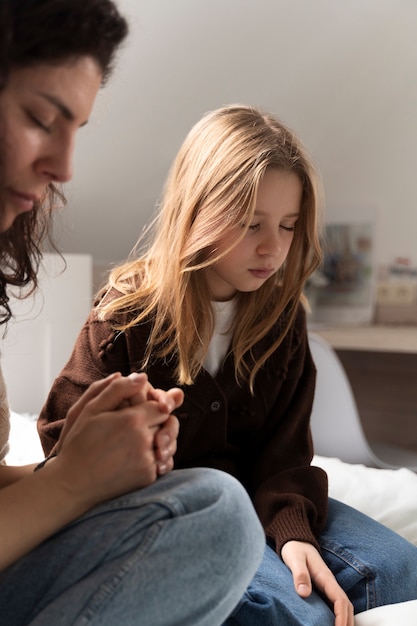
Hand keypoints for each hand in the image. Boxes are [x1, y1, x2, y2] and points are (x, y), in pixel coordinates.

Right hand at [53, 372, 180, 507]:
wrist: (73, 483)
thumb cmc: (80, 442)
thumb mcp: (92, 409)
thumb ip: (118, 389)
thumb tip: (143, 377)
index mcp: (132, 420)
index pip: (160, 405)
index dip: (153, 405)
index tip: (141, 410)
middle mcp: (144, 440)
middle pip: (167, 423)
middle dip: (157, 421)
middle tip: (138, 425)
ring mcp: (147, 460)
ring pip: (167, 442)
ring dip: (159, 438)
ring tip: (137, 441)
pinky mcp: (148, 477)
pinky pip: (164, 461)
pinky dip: (157, 457)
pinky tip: (139, 455)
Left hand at [281, 540, 353, 625]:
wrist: (296, 540)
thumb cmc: (295, 549)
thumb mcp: (294, 559)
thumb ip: (299, 574)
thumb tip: (304, 593)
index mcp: (325, 577)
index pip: (340, 600)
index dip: (341, 616)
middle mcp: (330, 583)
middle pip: (346, 606)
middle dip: (347, 622)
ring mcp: (328, 586)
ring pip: (344, 606)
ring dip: (346, 620)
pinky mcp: (324, 589)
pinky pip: (336, 604)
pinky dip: (340, 616)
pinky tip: (336, 624)